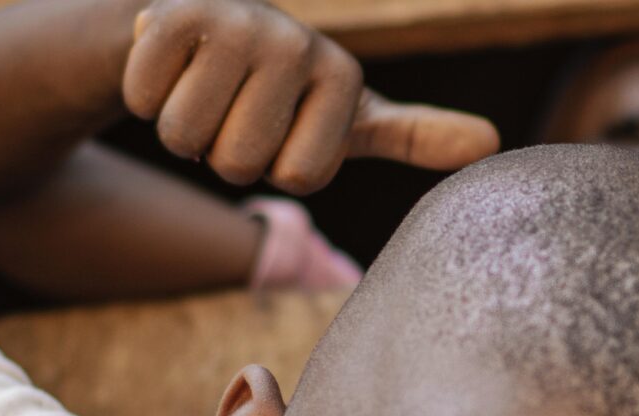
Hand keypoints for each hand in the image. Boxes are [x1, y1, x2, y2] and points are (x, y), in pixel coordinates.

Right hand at [121, 0, 499, 192]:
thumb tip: (493, 142)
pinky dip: (145, 99)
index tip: (283, 131)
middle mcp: (296, 42)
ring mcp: (235, 24)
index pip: (301, 177)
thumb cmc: (284, 90)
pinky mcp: (172, 14)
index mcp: (344, 76)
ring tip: (204, 92)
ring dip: (184, 130)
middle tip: (235, 112)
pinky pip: (147, 100)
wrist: (201, 30)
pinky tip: (168, 69)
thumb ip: (415, 134)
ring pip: (187, 136)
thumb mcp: (349, 115)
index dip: (277, 168)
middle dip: (225, 154)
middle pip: (241, 162)